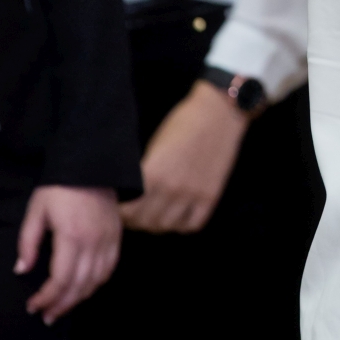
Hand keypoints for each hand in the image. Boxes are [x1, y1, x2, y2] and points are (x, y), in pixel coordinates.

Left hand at [16, 186, 121, 324]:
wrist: (91, 164)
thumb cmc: (60, 187)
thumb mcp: (36, 211)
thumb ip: (28, 243)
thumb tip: (22, 270)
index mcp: (71, 236)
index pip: (61, 279)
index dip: (47, 298)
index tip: (34, 306)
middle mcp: (93, 242)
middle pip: (79, 285)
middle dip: (61, 304)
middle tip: (47, 316)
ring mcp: (108, 240)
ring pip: (96, 281)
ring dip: (79, 298)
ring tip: (63, 307)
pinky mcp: (116, 236)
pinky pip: (109, 268)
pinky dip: (96, 283)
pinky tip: (84, 288)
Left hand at [120, 82, 250, 234]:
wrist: (219, 113)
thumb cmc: (182, 122)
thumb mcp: (155, 146)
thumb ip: (144, 173)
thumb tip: (131, 194)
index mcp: (153, 174)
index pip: (129, 210)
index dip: (121, 213)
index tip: (121, 208)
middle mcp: (172, 189)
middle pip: (146, 222)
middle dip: (136, 221)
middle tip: (134, 214)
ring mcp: (193, 195)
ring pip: (167, 226)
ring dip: (157, 224)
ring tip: (154, 215)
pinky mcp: (211, 196)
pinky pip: (192, 225)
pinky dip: (182, 225)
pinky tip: (177, 215)